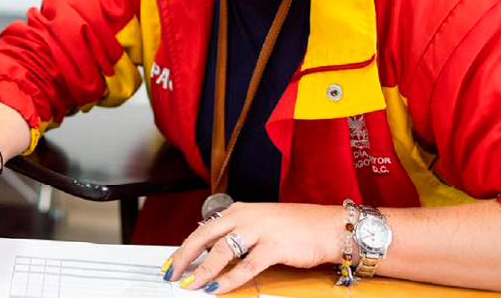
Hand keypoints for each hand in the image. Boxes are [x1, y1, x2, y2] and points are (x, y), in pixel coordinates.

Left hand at [165, 203, 342, 293]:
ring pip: (222, 251)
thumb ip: (237, 235)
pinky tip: (218, 289)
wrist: (328, 226)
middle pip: (204, 237)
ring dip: (203, 270)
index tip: (171, 263)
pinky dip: (229, 280)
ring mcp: (259, 230)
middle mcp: (245, 217)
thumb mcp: (260, 224)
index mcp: (240, 211)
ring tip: (192, 284)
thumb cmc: (297, 228)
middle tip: (172, 274)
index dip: (184, 248)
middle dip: (184, 257)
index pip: (203, 229)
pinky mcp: (274, 246)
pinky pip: (246, 266)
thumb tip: (213, 254)